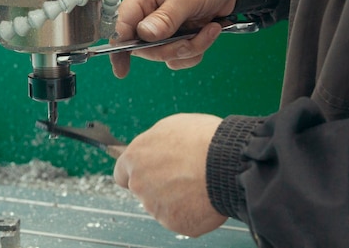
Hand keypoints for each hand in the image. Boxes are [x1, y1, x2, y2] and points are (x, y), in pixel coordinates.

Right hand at [110, 0, 239, 77]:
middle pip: (144, 45)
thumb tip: (144, 36)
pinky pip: (179, 55)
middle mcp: (149, 10)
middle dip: (170, 49)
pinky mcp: (180, 33)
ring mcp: (165, 24)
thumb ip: (166, 17)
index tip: (122, 69)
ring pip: (164, 53)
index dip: (120, 46)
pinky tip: (210, 33)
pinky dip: (195, 50)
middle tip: (192, 40)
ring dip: (188, 49)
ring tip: (210, 31)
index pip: (123, 23)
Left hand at [113, 113, 226, 237]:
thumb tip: (152, 150)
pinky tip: (204, 197)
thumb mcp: (170, 127)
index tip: (148, 172)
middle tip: (182, 175)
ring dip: (175, 198)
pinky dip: (191, 211)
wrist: (226, 162)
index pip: (122, 174)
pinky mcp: (175, 223)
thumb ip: (153, 144)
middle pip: (143, 190)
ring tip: (198, 182)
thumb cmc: (202, 139)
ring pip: (162, 206)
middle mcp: (139, 184)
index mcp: (134, 158)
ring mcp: (156, 207)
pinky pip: (181, 218)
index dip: (137, 172)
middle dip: (158, 185)